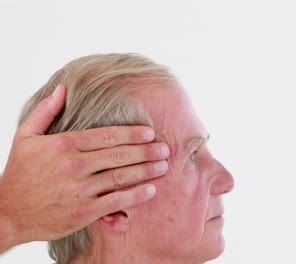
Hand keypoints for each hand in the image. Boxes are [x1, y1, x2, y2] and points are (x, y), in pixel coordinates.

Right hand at [0, 84, 168, 251]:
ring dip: (146, 171)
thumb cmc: (19, 173)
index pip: (107, 135)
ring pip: (121, 177)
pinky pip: (116, 201)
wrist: (7, 212)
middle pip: (119, 155)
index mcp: (64, 144)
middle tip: (165, 148)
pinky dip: (136, 196)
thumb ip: (46, 111)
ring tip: (163, 166)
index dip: (132, 133)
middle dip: (146, 151)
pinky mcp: (83, 212)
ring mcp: (79, 190)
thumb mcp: (26, 136)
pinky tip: (150, 190)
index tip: (149, 133)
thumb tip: (62, 88)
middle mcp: (74, 166)